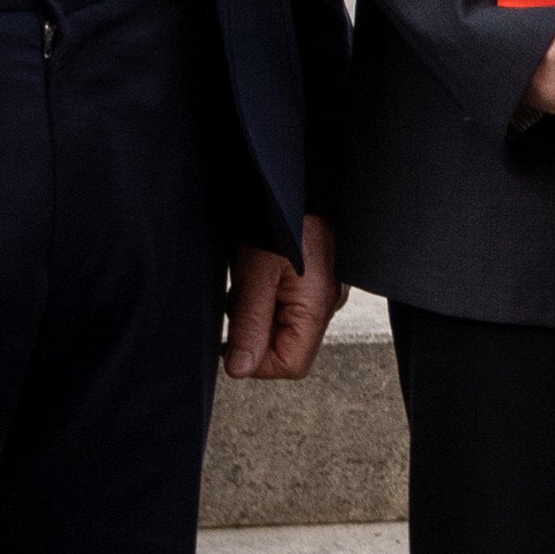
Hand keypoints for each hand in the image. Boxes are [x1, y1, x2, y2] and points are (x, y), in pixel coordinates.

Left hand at [221, 217, 340, 381]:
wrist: (298, 183)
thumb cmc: (280, 221)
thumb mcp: (255, 273)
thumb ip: (249, 324)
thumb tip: (239, 370)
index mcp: (316, 308)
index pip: (290, 365)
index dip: (256, 363)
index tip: (229, 341)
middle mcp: (325, 306)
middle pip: (285, 348)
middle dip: (253, 332)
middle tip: (238, 298)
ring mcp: (320, 293)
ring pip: (280, 327)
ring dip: (255, 312)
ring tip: (247, 278)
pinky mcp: (312, 281)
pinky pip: (284, 306)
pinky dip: (263, 298)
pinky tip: (257, 273)